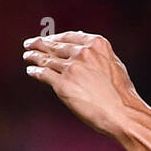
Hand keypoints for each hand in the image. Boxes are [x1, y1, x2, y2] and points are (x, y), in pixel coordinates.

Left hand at [24, 32, 141, 136]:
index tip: (47, 39)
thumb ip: (99, 55)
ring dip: (34, 56)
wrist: (122, 113)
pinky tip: (31, 71)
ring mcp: (72, 68)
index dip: (55, 38)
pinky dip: (35, 71)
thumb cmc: (121, 94)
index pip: (69, 37)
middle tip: (30, 44)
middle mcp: (83, 53)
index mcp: (97, 44)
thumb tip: (85, 48)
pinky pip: (44, 74)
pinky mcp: (63, 84)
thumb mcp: (114, 65)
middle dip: (40, 44)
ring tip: (27, 56)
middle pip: (55, 46)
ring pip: (47, 59)